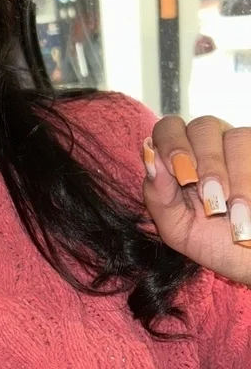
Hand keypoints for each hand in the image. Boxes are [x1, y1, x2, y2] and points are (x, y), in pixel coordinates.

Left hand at [142, 115, 250, 285]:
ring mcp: (241, 146)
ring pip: (237, 137)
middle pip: (203, 126)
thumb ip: (158, 193)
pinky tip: (247, 212)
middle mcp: (210, 142)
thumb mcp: (176, 226)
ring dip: (234, 175)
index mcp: (180, 153)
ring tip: (232, 211)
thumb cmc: (212, 241)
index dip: (172, 144)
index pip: (169, 127)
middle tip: (210, 197)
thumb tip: (148, 153)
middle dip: (207, 162)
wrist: (250, 262)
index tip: (181, 176)